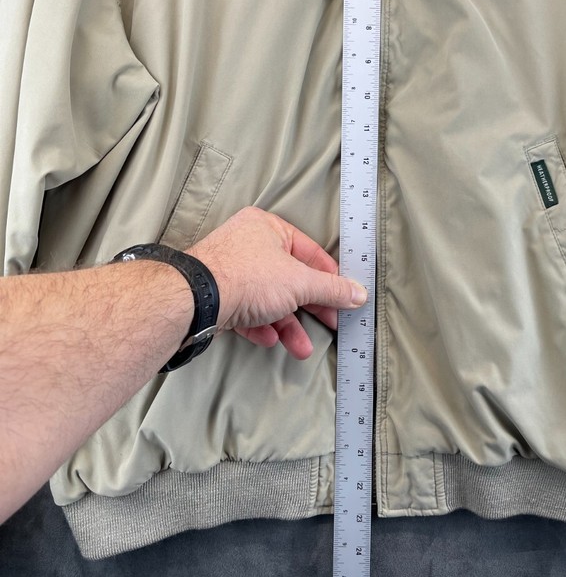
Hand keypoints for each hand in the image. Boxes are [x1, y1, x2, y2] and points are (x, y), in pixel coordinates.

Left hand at [188, 206, 365, 359]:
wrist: (196, 300)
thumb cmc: (247, 277)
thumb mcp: (301, 283)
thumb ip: (332, 289)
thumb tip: (358, 293)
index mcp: (268, 228)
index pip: (310, 252)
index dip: (331, 278)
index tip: (346, 298)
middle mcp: (248, 245)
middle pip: (290, 279)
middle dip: (310, 309)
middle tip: (330, 324)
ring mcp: (231, 271)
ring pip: (269, 300)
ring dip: (287, 326)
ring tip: (300, 348)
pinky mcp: (218, 296)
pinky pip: (246, 311)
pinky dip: (261, 327)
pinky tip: (269, 340)